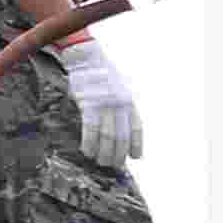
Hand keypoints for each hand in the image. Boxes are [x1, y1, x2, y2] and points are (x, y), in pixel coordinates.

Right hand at [56, 39, 144, 163]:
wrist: (86, 57)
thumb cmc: (101, 74)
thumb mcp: (120, 88)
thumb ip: (122, 107)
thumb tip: (121, 128)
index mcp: (129, 101)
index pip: (136, 128)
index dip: (136, 145)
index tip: (135, 157)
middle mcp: (120, 104)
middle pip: (122, 137)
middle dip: (118, 155)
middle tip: (113, 165)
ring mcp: (105, 104)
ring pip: (107, 137)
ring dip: (103, 153)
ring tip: (100, 162)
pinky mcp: (89, 104)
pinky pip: (91, 130)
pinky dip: (90, 143)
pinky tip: (87, 151)